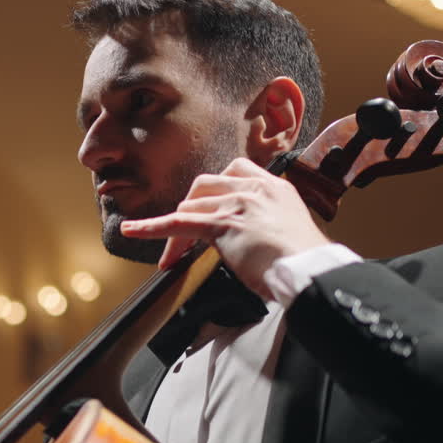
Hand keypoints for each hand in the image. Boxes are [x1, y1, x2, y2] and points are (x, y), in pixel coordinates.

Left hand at [120, 157, 329, 297]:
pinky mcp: (223, 224)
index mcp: (274, 187)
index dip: (214, 190)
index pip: (234, 171)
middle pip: (205, 185)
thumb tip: (251, 240)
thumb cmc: (304, 264)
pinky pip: (179, 223)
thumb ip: (268, 225)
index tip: (207, 206)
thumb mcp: (288, 233)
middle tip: (186, 236)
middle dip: (190, 209)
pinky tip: (133, 230)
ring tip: (171, 256)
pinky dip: (152, 227)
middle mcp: (255, 188)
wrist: (309, 271)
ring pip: (191, 206)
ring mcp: (238, 203)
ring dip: (176, 231)